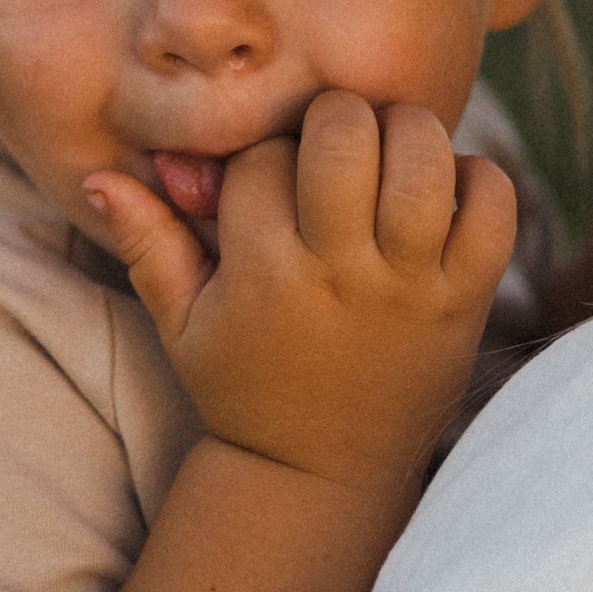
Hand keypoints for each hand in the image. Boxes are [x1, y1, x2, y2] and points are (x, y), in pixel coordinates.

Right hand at [83, 91, 516, 488]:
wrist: (321, 473)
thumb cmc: (245, 384)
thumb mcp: (183, 322)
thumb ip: (147, 242)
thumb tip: (101, 175)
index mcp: (264, 273)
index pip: (262, 159)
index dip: (262, 155)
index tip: (266, 184)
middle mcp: (339, 273)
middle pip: (343, 134)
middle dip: (334, 118)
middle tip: (333, 144)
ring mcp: (409, 285)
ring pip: (421, 156)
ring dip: (406, 132)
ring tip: (389, 154)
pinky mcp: (465, 299)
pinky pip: (491, 205)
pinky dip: (475, 177)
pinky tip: (442, 190)